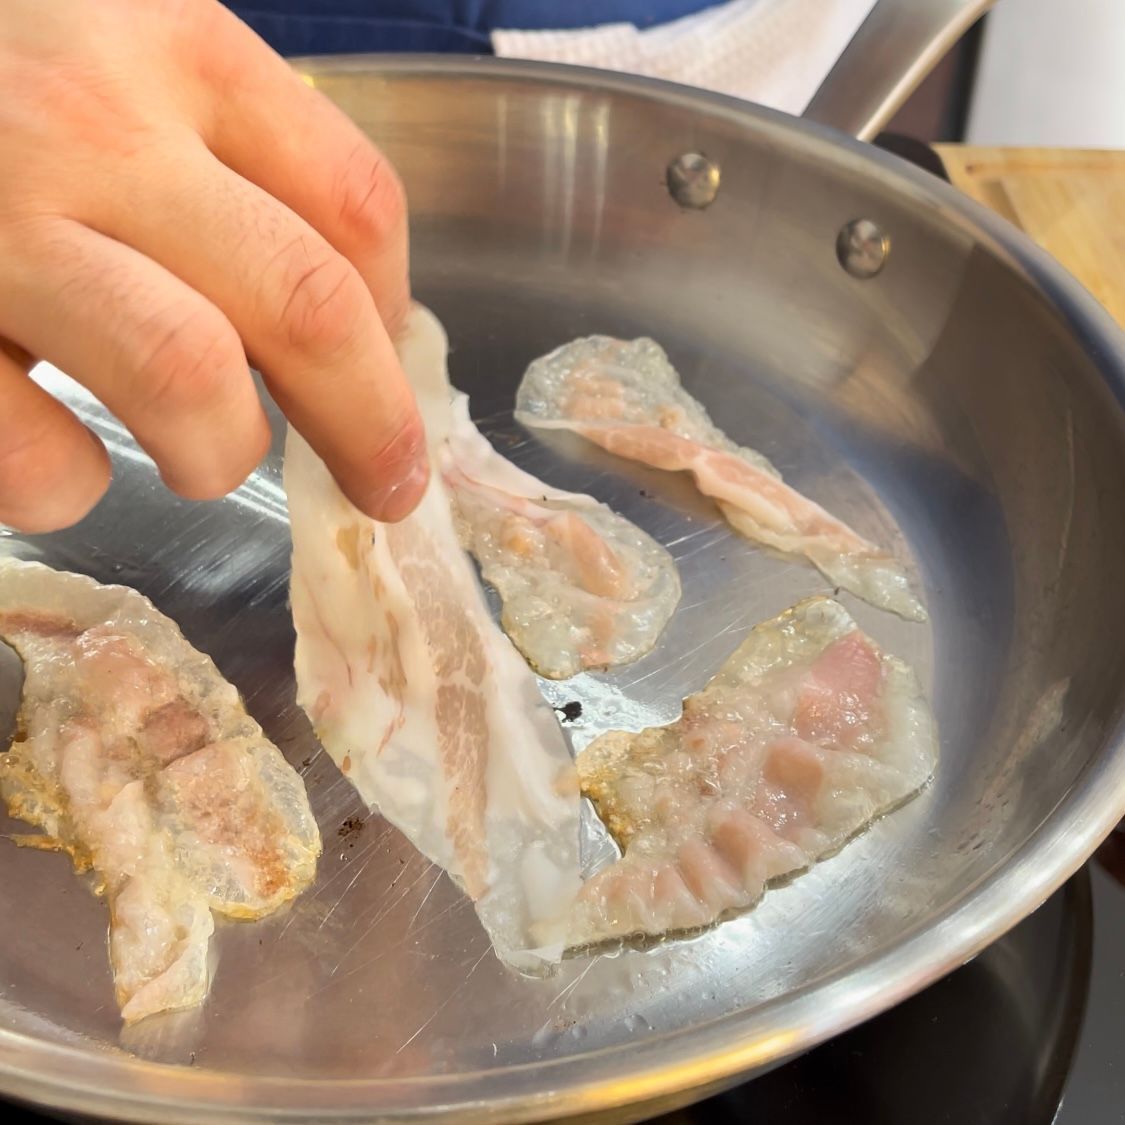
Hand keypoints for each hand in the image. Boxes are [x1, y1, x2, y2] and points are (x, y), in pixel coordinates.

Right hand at [0, 0, 427, 532]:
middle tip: (383, 488)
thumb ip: (228, 151)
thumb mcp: (122, 52)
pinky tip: (58, 459)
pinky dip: (66, 484)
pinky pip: (31, 451)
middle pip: (303, 305)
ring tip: (203, 460)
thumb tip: (355, 314)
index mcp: (177, 46)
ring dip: (219, 453)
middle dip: (368, 425)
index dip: (393, 321)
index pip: (355, 206)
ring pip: (183, 379)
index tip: (388, 375)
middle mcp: (94, 122)